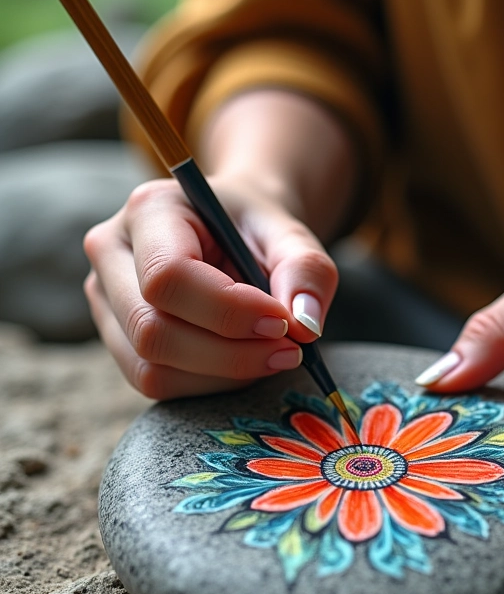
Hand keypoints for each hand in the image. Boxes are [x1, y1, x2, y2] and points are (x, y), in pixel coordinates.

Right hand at [85, 89, 356, 399]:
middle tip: (291, 350)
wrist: (234, 235)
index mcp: (150, 209)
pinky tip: (244, 361)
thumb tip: (306, 326)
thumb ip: (306, 271)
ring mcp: (106, 300)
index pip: (169, 276)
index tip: (283, 322)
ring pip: (151, 368)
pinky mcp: (118, 339)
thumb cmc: (257, 232)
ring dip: (224, 375)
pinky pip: (156, 383)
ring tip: (272, 353)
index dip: (229, 311)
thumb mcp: (292, 236)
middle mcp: (112, 252)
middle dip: (231, 354)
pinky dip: (209, 384)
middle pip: (152, 331)